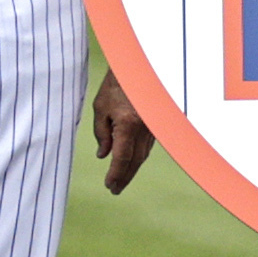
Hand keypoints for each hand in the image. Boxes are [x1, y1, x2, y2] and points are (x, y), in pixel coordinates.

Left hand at [88, 70, 155, 196]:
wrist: (139, 66)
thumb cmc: (116, 83)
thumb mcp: (101, 106)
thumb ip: (101, 132)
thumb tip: (103, 154)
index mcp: (128, 123)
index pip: (122, 157)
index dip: (115, 174)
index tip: (109, 185)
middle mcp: (144, 128)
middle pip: (135, 161)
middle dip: (124, 177)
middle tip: (115, 190)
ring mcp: (153, 126)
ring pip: (143, 155)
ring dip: (131, 169)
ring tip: (120, 180)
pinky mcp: (157, 123)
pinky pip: (147, 145)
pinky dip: (138, 156)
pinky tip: (130, 162)